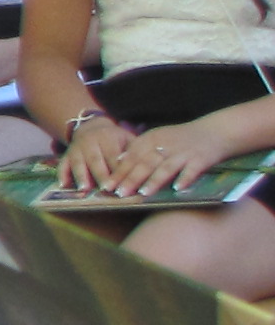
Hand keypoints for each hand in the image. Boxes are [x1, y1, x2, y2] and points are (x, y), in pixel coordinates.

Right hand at [56, 111, 135, 192]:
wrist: (91, 125)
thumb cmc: (115, 138)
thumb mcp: (127, 138)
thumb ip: (133, 152)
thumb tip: (141, 169)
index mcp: (108, 137)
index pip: (114, 155)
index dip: (119, 170)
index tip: (126, 184)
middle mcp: (90, 141)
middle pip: (96, 160)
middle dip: (101, 175)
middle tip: (107, 190)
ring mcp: (76, 148)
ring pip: (78, 163)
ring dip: (81, 176)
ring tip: (85, 189)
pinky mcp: (67, 155)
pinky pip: (63, 165)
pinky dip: (62, 175)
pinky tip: (63, 186)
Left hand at [93, 117, 239, 197]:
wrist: (216, 130)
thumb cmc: (182, 139)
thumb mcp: (158, 138)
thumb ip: (139, 148)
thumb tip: (118, 160)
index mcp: (153, 139)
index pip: (132, 156)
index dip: (119, 171)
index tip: (107, 186)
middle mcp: (166, 145)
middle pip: (146, 163)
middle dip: (131, 179)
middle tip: (119, 194)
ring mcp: (184, 152)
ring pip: (166, 167)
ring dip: (154, 180)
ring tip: (143, 193)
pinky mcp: (201, 159)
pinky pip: (192, 170)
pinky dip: (185, 179)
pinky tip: (178, 189)